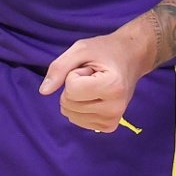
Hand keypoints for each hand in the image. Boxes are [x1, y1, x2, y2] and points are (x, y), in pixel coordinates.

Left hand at [39, 27, 156, 132]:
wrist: (132, 57)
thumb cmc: (106, 50)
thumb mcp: (81, 49)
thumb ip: (59, 67)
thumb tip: (43, 92)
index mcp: (113, 87)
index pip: (71, 89)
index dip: (74, 74)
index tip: (91, 68)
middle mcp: (115, 108)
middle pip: (68, 104)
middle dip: (74, 87)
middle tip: (93, 76)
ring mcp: (113, 119)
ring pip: (70, 114)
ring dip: (76, 97)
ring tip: (95, 84)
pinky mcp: (109, 126)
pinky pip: (77, 120)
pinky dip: (80, 107)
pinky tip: (96, 96)